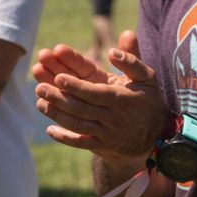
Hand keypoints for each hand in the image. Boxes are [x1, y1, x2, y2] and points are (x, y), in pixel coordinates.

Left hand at [31, 30, 172, 158]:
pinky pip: (82, 143)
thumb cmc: (148, 100)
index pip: (94, 92)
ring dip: (57, 115)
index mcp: (121, 99)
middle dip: (59, 98)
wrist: (157, 136)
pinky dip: (65, 138)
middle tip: (39, 87)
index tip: (59, 77)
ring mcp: (106, 133)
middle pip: (81, 107)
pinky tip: (50, 130)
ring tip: (40, 103)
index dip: (76, 86)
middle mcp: (112, 117)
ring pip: (78, 125)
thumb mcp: (147, 77)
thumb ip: (132, 60)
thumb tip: (113, 49)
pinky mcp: (102, 146)